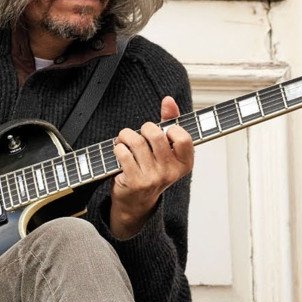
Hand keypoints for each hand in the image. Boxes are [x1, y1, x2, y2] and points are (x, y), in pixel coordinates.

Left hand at [110, 96, 193, 238]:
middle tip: (140, 133)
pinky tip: (119, 152)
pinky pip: (123, 153)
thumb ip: (169, 122)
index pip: (183, 137)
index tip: (165, 133)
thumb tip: (168, 100)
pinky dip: (118, 147)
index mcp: (184, 164)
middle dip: (144, 128)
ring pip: (136, 142)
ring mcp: (153, 178)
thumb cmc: (152, 169)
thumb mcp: (165, 148)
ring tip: (125, 140)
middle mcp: (171, 172)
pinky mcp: (134, 181)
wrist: (136, 200)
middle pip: (156, 134)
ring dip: (126, 136)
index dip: (171, 129)